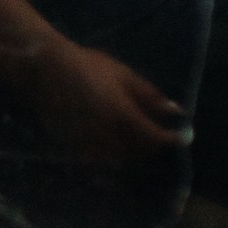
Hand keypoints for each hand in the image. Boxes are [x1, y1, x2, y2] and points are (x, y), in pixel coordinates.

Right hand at [15, 36, 185, 177]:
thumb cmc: (86, 65)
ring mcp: (89, 144)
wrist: (43, 70)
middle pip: (139, 153)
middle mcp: (108, 135)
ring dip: (134, 157)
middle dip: (153, 150)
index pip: (154, 138)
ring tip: (140, 149)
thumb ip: (149, 95)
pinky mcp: (73, 149)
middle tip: (161, 144)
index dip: (172, 140)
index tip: (183, 137)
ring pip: (120, 161)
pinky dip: (112, 160)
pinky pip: (100, 162)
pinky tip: (116, 152)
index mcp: (122, 115)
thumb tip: (176, 111)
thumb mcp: (122, 74)